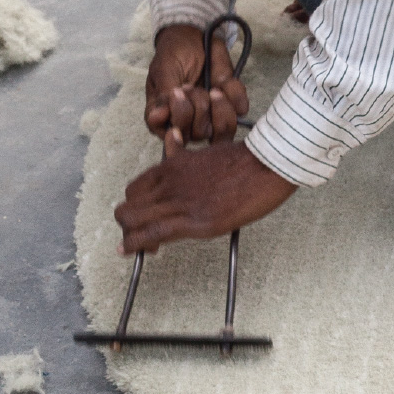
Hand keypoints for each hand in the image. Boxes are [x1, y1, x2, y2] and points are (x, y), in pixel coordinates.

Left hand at [115, 134, 296, 251]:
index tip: (142, 218)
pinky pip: (153, 233)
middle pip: (129, 206)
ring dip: (129, 236)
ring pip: (133, 220)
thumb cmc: (244, 159)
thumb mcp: (205, 151)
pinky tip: (131, 251)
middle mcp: (169, 183)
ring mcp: (180, 202)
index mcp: (173, 166)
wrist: (266, 165)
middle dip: (127, 223)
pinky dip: (135, 245)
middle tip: (137, 235)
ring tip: (135, 247)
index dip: (134, 206)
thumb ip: (183, 154)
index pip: (135, 189)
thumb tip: (174, 141)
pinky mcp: (194, 221)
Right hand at [145, 24, 248, 142]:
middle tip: (191, 85)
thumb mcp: (164, 69)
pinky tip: (225, 80)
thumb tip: (157, 117)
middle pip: (198, 134)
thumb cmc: (174, 53)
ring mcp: (210, 116)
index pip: (173, 136)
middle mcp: (188, 122)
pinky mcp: (230, 106)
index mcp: (165, 117)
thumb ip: (163, 94)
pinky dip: (233, 91)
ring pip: (221, 128)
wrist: (196, 35)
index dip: (180, 118)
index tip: (177, 92)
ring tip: (212, 87)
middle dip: (198, 106)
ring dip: (218, 104)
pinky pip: (239, 110)